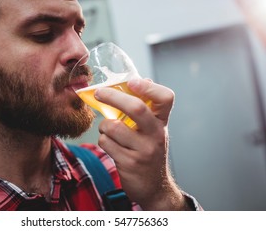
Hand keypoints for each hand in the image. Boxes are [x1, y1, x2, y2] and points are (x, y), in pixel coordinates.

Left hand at [95, 78, 187, 209]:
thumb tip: (138, 80)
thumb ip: (146, 107)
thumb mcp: (152, 130)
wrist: (153, 187)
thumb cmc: (148, 151)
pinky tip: (110, 144)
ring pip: (113, 126)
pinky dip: (103, 140)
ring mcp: (144, 150)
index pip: (165, 98)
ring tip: (108, 130)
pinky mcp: (130, 163)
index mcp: (161, 122)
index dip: (149, 87)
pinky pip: (106, 142)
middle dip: (112, 96)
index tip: (133, 81)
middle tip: (99, 92)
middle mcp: (156, 134)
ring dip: (103, 126)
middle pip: (136, 108)